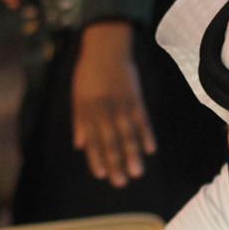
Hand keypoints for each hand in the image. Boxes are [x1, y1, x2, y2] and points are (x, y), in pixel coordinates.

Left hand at [72, 21, 156, 187]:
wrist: (106, 47)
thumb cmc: (89, 73)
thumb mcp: (77, 96)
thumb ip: (80, 121)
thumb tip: (80, 145)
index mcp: (88, 111)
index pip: (92, 139)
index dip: (97, 158)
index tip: (102, 175)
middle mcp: (104, 110)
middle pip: (110, 141)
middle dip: (116, 163)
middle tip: (121, 183)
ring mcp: (121, 104)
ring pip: (127, 133)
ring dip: (132, 154)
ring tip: (138, 172)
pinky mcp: (135, 98)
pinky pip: (142, 118)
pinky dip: (146, 134)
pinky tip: (150, 149)